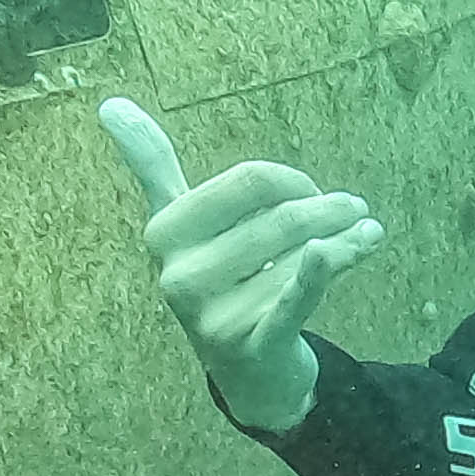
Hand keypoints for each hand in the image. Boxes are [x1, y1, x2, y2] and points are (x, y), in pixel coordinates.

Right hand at [103, 96, 384, 432]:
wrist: (247, 373)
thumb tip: (109, 102)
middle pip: (283, 216)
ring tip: (365, 238)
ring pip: (304, 254)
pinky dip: (320, 270)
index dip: (292, 181)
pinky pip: (294, 298)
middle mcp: (178, 276)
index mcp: (164, 232)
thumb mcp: (183, 224)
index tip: (307, 192)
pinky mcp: (251, 346)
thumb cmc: (223, 280)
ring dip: (348, 241)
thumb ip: (151, 165)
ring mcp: (212, 315)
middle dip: (328, 209)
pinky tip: (346, 250)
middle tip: (353, 212)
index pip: (251, 180)